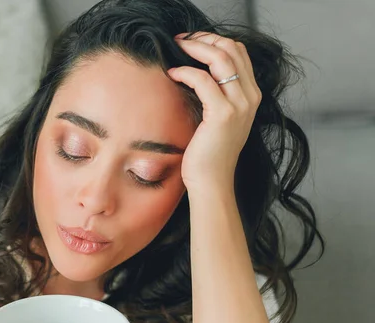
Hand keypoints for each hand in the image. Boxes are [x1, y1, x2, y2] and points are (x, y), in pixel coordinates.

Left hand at [169, 32, 261, 191]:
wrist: (212, 181)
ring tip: (177, 48)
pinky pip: (203, 80)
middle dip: (205, 38)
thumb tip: (195, 71)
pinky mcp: (223, 114)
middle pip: (232, 50)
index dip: (215, 40)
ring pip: (220, 59)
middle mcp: (250, 97)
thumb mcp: (219, 118)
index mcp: (251, 96)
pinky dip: (185, 72)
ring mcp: (239, 105)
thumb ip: (216, 95)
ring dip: (195, 48)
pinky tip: (173, 74)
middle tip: (182, 39)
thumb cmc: (209, 152)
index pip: (239, 53)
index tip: (192, 40)